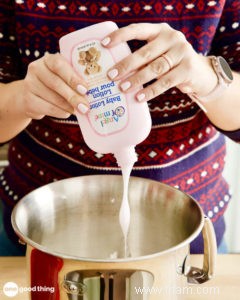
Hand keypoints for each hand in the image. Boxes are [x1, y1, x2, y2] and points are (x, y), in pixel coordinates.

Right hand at [21, 53, 88, 118]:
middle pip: (56, 83)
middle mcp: (36, 69)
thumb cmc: (54, 85)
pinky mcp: (28, 100)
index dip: (73, 77)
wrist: (30, 96)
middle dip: (74, 96)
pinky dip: (61, 112)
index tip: (86, 89)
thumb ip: (75, 80)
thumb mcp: (63, 77)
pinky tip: (68, 112)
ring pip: (54, 98)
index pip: (59, 65)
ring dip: (69, 106)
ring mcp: (30, 84)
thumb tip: (93, 93)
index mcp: (48, 59)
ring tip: (80, 110)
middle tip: (86, 106)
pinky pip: (48, 108)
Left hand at [102, 23, 217, 101]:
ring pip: (154, 68)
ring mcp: (182, 52)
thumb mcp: (158, 55)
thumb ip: (142, 59)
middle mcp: (172, 38)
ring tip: (123, 88)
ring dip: (137, 79)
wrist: (200, 73)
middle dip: (126, 65)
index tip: (104, 44)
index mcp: (160, 31)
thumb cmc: (171, 64)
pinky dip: (150, 90)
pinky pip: (165, 82)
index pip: (138, 29)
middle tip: (111, 76)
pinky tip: (139, 97)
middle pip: (145, 52)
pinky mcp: (187, 69)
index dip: (120, 36)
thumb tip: (115, 72)